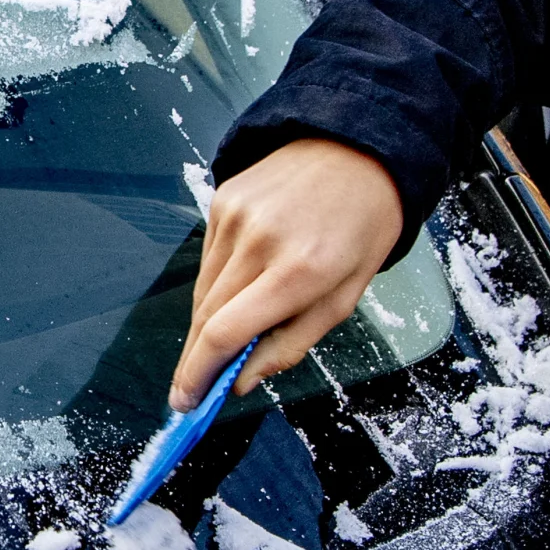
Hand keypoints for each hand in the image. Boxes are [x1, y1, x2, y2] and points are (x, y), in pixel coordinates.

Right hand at [169, 138, 405, 412]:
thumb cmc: (362, 226)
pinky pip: (208, 258)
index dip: (198, 374)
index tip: (186, 402)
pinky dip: (218, 282)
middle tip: (195, 388)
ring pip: (202, 290)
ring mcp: (235, 216)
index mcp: (300, 271)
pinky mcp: (222, 200)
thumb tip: (243, 380)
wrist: (357, 148)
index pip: (225, 332)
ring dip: (208, 322)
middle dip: (197, 359)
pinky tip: (242, 281)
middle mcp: (260, 240)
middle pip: (205, 317)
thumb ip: (292, 344)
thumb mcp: (346, 296)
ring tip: (226, 335)